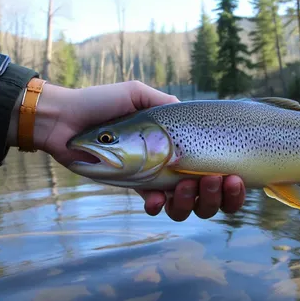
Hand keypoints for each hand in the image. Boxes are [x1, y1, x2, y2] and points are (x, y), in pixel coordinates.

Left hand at [7, 80, 245, 220]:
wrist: (65, 120)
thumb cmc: (101, 103)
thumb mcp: (137, 95)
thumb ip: (165, 104)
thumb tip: (189, 113)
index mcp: (179, 143)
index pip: (215, 167)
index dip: (230, 181)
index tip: (234, 176)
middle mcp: (172, 164)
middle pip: (207, 195)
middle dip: (217, 195)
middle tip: (214, 180)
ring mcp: (154, 178)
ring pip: (185, 206)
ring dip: (192, 201)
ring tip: (185, 187)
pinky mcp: (133, 187)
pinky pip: (154, 205)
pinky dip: (159, 204)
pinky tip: (156, 198)